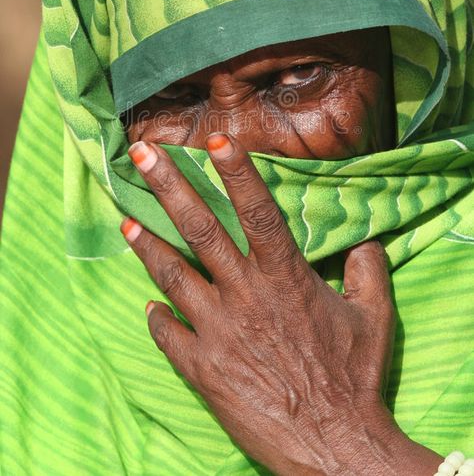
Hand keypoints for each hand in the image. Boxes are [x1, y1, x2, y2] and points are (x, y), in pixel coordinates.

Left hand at [121, 133, 442, 475]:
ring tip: (124, 220)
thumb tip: (366, 243)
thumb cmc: (354, 378)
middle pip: (201, 229)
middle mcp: (246, 294)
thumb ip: (369, 271)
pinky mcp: (202, 367)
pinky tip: (147, 304)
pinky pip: (168, 335)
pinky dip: (156, 317)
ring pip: (173, 275)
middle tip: (143, 155)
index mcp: (285, 276)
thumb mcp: (374, 317)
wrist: (332, 445)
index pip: (257, 211)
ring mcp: (218, 330)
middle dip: (170, 187)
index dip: (235, 173)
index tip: (213, 142)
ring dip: (147, 245)